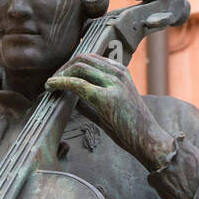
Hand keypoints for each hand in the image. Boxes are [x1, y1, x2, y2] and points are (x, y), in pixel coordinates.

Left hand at [46, 53, 174, 167]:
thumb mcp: (111, 107)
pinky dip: (61, 83)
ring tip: (49, 86)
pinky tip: (51, 86)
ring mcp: (113, 84)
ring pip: (79, 67)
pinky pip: (78, 84)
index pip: (90, 58)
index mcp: (120, 72)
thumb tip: (71, 99)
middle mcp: (117, 73)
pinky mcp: (106, 98)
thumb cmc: (130, 128)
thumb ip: (92, 101)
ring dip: (60, 74)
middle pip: (83, 58)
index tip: (59, 76)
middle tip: (51, 81)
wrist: (148, 140)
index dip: (70, 65)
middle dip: (63, 67)